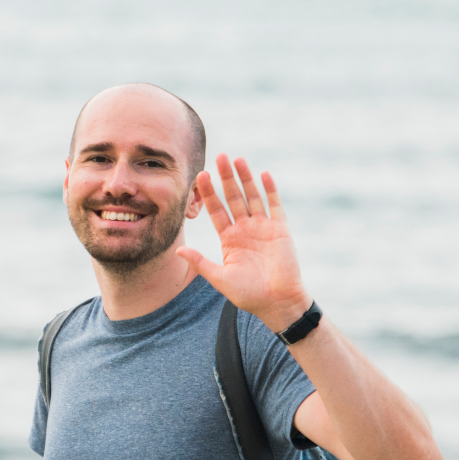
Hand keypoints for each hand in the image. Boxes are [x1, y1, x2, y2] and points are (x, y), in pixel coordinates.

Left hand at [177, 155, 310, 331]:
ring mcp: (263, 227)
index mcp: (229, 239)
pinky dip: (269, 190)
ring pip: (252, 197)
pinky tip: (263, 174)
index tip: (200, 176)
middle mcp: (245, 229)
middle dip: (226, 178)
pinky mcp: (280, 229)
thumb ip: (200, 262)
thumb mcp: (220, 278)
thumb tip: (178, 250)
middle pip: (233, 197)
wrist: (277, 302)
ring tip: (238, 159)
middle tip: (219, 157)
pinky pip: (274, 205)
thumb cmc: (249, 294)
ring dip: (245, 178)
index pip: (216, 210)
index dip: (209, 193)